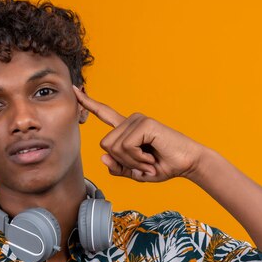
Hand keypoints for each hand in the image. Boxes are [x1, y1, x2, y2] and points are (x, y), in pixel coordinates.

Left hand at [73, 86, 206, 182]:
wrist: (187, 164)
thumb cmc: (163, 166)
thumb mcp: (134, 172)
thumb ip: (117, 167)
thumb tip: (103, 158)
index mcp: (126, 129)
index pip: (104, 113)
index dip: (88, 103)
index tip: (74, 89)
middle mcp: (130, 121)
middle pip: (105, 145)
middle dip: (121, 161)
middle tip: (143, 163)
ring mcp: (138, 120)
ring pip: (114, 147)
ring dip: (131, 161)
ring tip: (148, 160)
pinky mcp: (145, 124)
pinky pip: (126, 146)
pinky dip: (138, 158)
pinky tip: (151, 157)